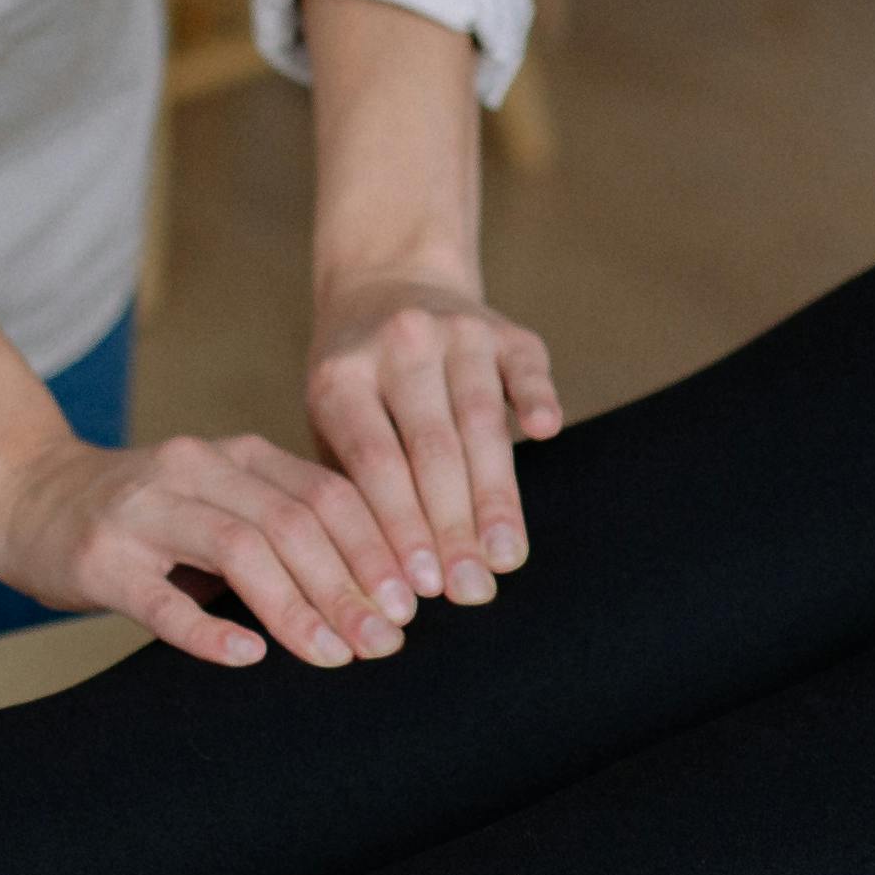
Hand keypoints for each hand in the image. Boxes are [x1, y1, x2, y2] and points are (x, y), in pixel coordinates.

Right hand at [0, 429, 424, 674]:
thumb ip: (282, 523)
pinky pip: (161, 598)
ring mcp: (143, 513)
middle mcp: (193, 470)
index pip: (326, 492)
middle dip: (350, 584)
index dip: (378, 545)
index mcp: (234, 455)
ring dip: (296, 608)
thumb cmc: (141, 516)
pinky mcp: (100, 559)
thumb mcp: (217, 500)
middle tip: (386, 640)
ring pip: (239, 550)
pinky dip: (209, 628)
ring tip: (334, 654)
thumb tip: (381, 586)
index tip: (416, 599)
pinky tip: (249, 655)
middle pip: (293, 521)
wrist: (25, 497)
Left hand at [303, 269, 559, 605]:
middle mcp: (398, 345)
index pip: (375, 463)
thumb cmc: (356, 387)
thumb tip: (381, 589)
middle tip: (470, 591)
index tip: (419, 590)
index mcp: (340, 376)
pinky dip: (536, 396)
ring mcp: (455, 330)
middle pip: (431, 447)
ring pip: (480, 419)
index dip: (400, 528)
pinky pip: (526, 367)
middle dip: (452, 527)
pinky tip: (544, 433)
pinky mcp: (506, 329)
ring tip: (505, 557)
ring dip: (495, 494)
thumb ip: (354, 491)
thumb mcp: (330, 426)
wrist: (388, 283)